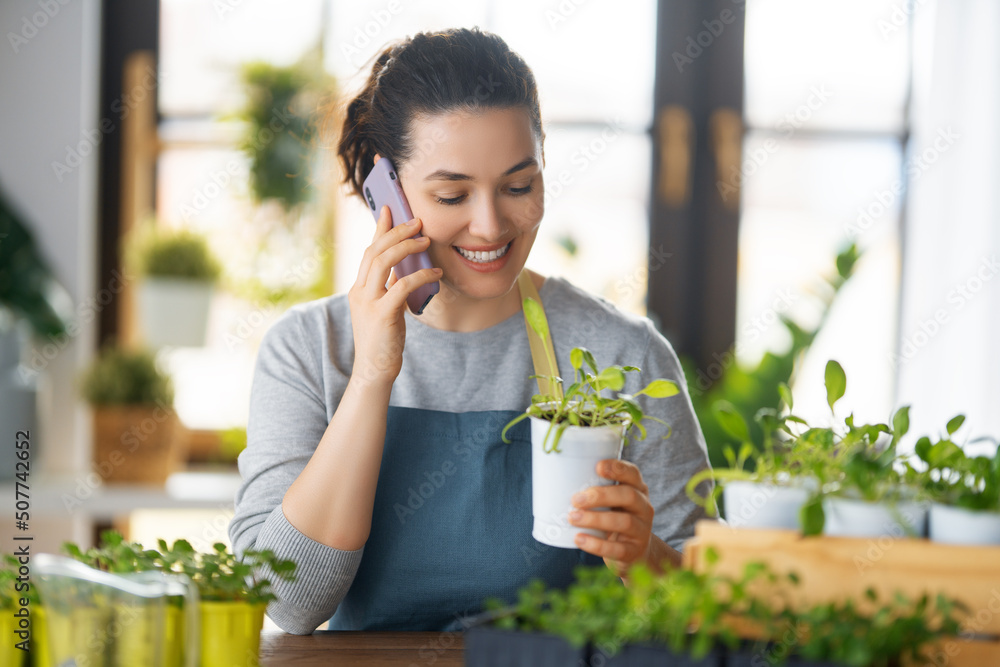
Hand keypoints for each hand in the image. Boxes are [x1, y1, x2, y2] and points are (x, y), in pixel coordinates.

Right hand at [348, 204, 441, 386]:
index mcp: (358, 289)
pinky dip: (420, 275)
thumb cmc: (383, 341)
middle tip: (416, 221)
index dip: (379, 229)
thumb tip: (406, 270)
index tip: (389, 209)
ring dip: (406, 247)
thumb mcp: (385, 310)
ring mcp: (368, 303)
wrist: (374, 371)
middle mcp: (359, 292)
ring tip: (425, 240)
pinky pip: (401, 286)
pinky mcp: (381, 314)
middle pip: (374, 251)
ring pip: (383, 262)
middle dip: (396, 232)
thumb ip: (390, 289)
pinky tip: (435, 272)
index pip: (368, 251)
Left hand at [569, 459, 654, 576]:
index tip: (597, 467)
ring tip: (573, 518)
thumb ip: (598, 489)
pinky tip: (579, 539)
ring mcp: (642, 531)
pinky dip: (596, 544)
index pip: (633, 473)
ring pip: (624, 522)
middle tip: (576, 499)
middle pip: (628, 495)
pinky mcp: (634, 552)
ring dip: (595, 519)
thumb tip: (561, 478)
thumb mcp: (613, 502)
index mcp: (638, 490)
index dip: (617, 468)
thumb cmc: (615, 519)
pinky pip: (617, 549)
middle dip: (600, 495)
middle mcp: (644, 508)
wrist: (635, 554)